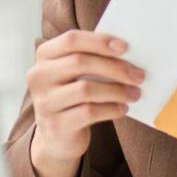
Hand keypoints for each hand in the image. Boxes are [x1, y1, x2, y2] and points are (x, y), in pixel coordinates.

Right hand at [26, 30, 144, 176]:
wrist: (57, 136)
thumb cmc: (73, 95)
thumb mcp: (74, 74)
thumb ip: (91, 58)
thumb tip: (126, 52)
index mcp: (44, 55)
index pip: (71, 40)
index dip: (99, 41)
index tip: (124, 47)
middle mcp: (38, 76)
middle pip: (79, 63)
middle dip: (114, 67)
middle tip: (138, 75)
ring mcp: (44, 102)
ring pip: (86, 89)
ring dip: (117, 91)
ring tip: (134, 94)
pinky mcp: (55, 125)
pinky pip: (88, 112)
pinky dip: (111, 109)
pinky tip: (122, 108)